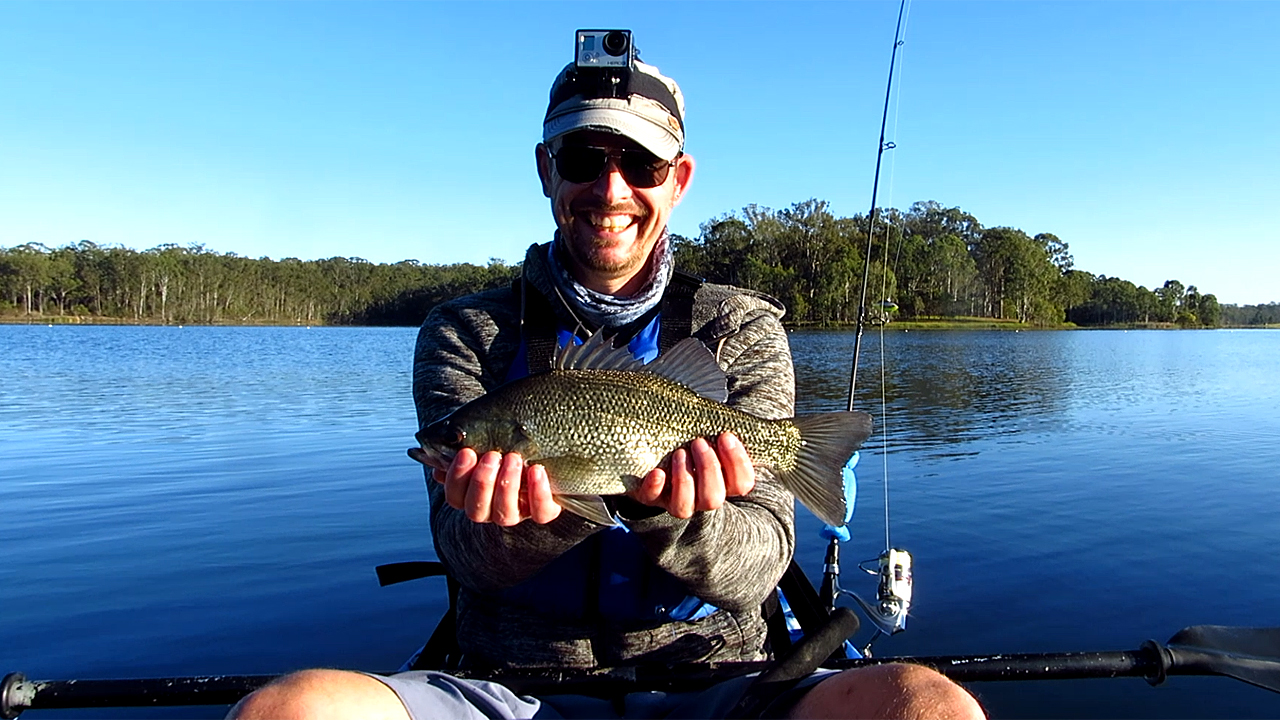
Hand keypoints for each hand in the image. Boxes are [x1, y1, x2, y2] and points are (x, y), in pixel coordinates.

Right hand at [429, 448, 562, 526]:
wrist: (543, 443)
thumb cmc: (505, 440)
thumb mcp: (481, 437)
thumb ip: (459, 444)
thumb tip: (425, 450)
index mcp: (470, 494)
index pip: (455, 497)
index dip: (457, 477)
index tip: (466, 452)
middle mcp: (491, 509)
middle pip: (476, 510)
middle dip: (482, 483)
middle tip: (492, 455)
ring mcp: (517, 512)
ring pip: (505, 515)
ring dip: (507, 486)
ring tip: (514, 458)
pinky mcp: (544, 510)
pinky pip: (541, 512)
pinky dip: (538, 493)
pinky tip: (537, 469)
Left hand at [631, 433, 755, 518]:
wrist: (652, 452)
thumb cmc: (690, 442)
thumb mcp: (709, 435)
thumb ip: (721, 430)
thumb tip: (734, 419)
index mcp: (722, 483)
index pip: (741, 484)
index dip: (738, 462)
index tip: (726, 436)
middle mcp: (701, 497)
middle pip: (713, 498)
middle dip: (708, 468)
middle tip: (699, 443)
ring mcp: (675, 500)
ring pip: (685, 505)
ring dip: (684, 479)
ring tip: (679, 453)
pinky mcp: (650, 495)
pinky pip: (652, 498)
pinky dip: (655, 486)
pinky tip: (657, 472)